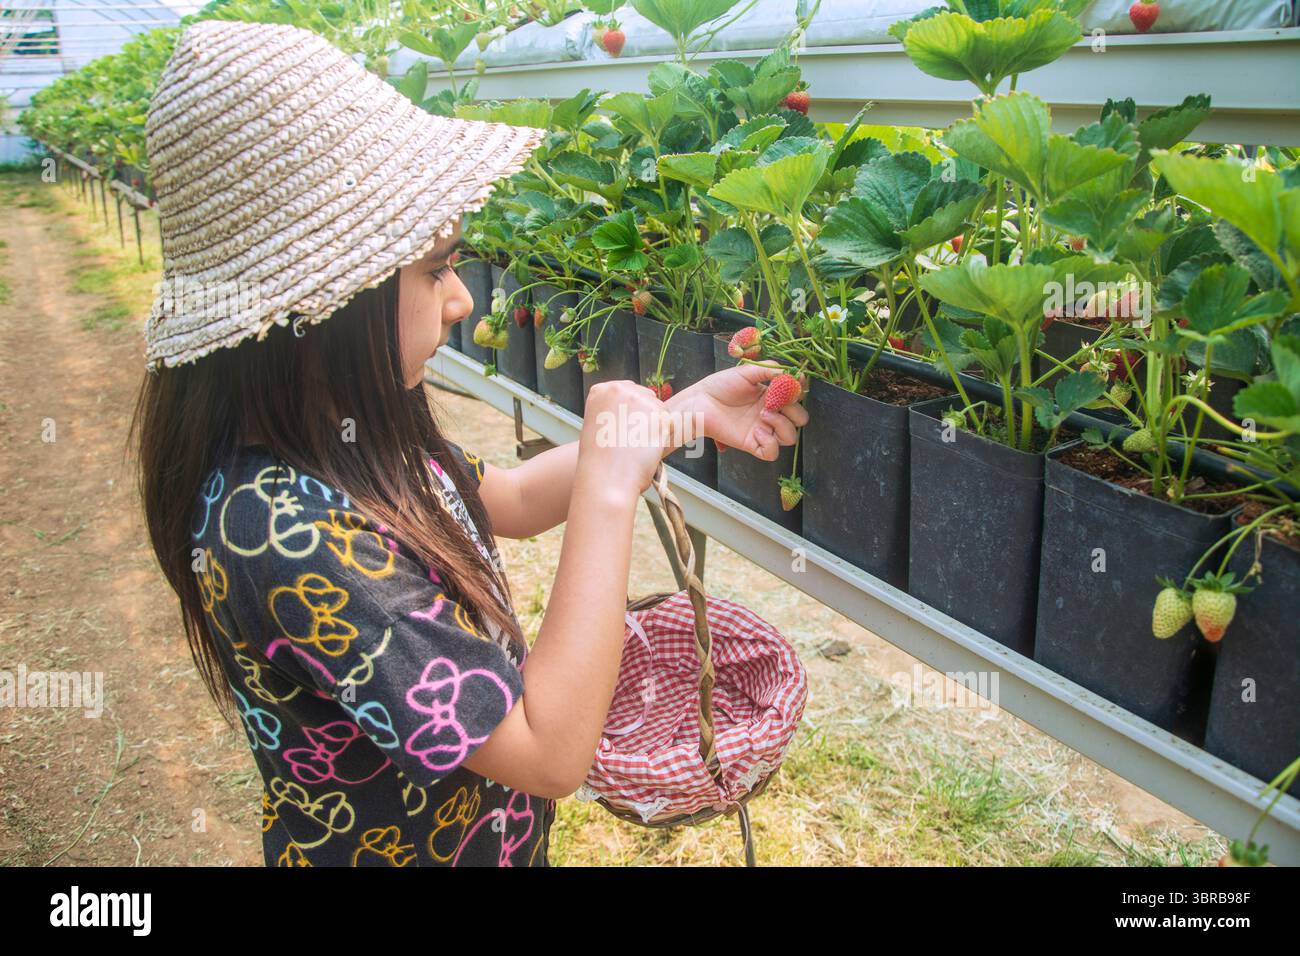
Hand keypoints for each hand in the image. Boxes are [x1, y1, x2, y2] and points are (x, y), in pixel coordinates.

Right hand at [578, 380, 674, 496]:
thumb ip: (616, 412)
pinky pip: (670, 423)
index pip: (629, 392)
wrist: (607, 478)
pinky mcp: (657, 412)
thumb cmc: (601, 461)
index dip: (631, 413)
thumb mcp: (599, 426)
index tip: (622, 431)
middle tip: (630, 441)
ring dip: (655, 428)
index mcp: (600, 391)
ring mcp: (637, 398)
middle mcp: (618, 389)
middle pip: (646, 397)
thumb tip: (638, 412)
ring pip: (660, 410)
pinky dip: (663, 438)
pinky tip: (646, 449)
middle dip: (645, 417)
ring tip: (636, 447)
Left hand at [669, 362, 807, 461]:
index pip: (798, 398)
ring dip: (783, 425)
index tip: (794, 382)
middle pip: (800, 420)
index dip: (799, 392)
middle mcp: (771, 414)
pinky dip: (770, 443)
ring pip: (790, 437)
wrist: (700, 401)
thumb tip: (793, 373)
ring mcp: (762, 430)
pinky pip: (772, 453)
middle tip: (775, 402)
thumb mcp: (747, 372)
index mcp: (772, 397)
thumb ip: (770, 369)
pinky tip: (757, 432)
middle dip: (794, 410)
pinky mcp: (751, 444)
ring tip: (763, 415)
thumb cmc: (720, 385)